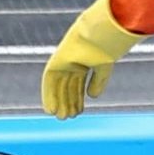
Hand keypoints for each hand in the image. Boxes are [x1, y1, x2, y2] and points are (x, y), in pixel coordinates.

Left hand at [40, 0, 139, 118]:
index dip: (77, 99)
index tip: (78, 112)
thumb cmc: (105, 50)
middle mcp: (72, 62)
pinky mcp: (55, 61)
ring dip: (59, 101)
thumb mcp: (103, 69)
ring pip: (58, 85)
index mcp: (84, 62)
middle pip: (67, 86)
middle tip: (68, 117)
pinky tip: (50, 109)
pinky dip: (48, 95)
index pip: (78, 85)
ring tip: (62, 117)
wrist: (98, 36)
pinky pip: (49, 81)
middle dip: (68, 102)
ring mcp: (63, 61)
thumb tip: (92, 97)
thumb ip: (98, 82)